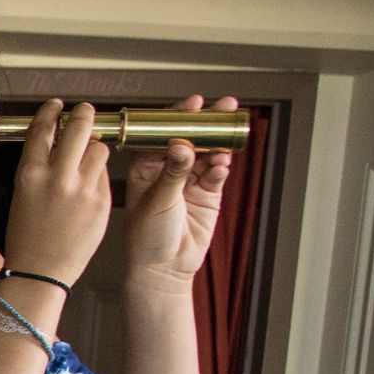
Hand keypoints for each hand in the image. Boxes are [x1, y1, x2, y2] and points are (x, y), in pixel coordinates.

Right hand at [1, 100, 114, 286]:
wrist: (39, 271)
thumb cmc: (27, 237)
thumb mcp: (22, 195)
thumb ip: (41, 168)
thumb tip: (60, 144)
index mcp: (30, 174)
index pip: (44, 128)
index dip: (52, 111)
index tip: (57, 106)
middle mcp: (57, 177)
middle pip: (79, 127)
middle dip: (84, 114)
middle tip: (86, 112)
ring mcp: (83, 189)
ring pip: (99, 148)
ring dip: (95, 146)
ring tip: (89, 154)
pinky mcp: (102, 201)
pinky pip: (105, 175)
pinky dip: (99, 173)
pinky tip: (90, 183)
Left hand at [119, 97, 235, 291]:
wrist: (162, 270)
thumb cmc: (145, 238)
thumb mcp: (157, 200)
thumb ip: (173, 173)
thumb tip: (182, 146)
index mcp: (145, 168)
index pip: (162, 134)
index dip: (177, 117)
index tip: (193, 103)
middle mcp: (168, 171)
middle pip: (190, 138)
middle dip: (206, 123)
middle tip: (224, 107)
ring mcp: (189, 182)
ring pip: (207, 154)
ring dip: (218, 142)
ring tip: (229, 131)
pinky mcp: (208, 195)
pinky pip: (217, 174)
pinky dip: (222, 167)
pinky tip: (223, 164)